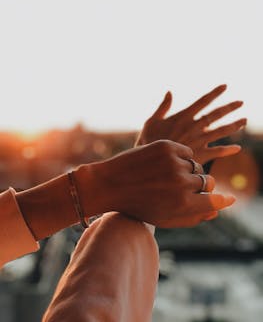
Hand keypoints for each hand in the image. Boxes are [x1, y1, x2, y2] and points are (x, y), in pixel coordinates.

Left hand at [75, 140, 234, 227]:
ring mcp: (174, 162)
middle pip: (207, 181)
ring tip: (168, 177)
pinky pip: (186, 152)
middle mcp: (181, 182)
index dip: (222, 200)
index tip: (228, 198)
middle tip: (186, 186)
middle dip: (200, 185)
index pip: (215, 201)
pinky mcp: (166, 146)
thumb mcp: (164, 218)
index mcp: (182, 203)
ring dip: (188, 171)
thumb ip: (192, 217)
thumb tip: (216, 210)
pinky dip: (180, 158)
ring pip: (196, 165)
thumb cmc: (137, 205)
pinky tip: (164, 164)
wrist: (108, 184)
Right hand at [136, 84, 246, 164]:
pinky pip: (217, 151)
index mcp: (183, 116)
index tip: (225, 86)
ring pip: (220, 131)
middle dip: (229, 108)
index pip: (202, 101)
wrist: (151, 164)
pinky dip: (228, 150)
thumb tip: (169, 92)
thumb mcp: (151, 121)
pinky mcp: (199, 155)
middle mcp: (193, 127)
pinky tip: (237, 148)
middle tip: (241, 102)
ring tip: (244, 121)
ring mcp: (198, 141)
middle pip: (215, 114)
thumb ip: (163, 107)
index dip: (215, 93)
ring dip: (234, 125)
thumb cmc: (148, 142)